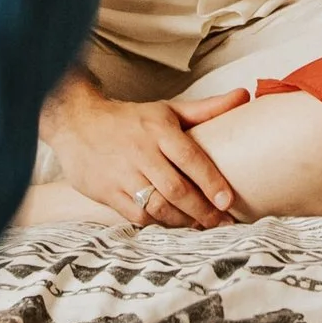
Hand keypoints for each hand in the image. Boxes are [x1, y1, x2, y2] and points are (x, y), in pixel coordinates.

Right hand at [44, 85, 246, 227]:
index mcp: (158, 129)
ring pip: (158, 205)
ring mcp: (123, 174)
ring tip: (202, 226)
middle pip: (176, 188)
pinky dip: (158, 223)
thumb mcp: (167, 110)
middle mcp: (141, 152)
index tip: (228, 200)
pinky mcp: (107, 192)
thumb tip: (243, 96)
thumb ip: (206, 109)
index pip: (190, 157)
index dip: (211, 181)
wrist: (77, 123)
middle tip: (222, 222)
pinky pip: (136, 215)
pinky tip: (174, 225)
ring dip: (183, 220)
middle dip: (202, 209)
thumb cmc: (130, 120)